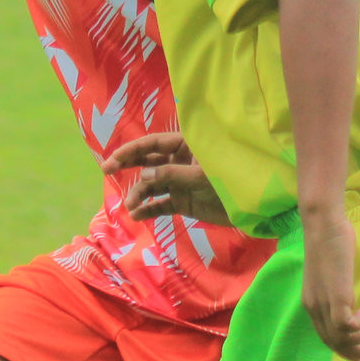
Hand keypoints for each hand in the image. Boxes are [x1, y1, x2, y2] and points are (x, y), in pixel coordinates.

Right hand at [102, 132, 230, 225]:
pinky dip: (148, 210)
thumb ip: (172, 174)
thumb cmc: (232, 180)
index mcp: (186, 146)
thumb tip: (143, 176)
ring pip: (150, 185)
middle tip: (106, 171)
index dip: (130, 151)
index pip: (152, 144)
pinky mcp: (183, 202)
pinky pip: (160, 204)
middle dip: (126, 165)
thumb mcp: (201, 175)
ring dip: (138, 194)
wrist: (253, 207)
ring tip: (130, 207)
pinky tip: (138, 216)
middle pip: (146, 160)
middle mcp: (179, 161)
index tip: (112, 161)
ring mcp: (179, 182)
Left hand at [299, 209, 359, 360]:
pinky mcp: (335, 296)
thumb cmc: (331, 243)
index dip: (345, 350)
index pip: (326, 338)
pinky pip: (346, 326)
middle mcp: (314, 308)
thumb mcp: (333, 274)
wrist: (324, 225)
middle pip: (334, 344)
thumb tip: (350, 300)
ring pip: (342, 339)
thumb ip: (338, 290)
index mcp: (311, 304)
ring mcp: (323, 303)